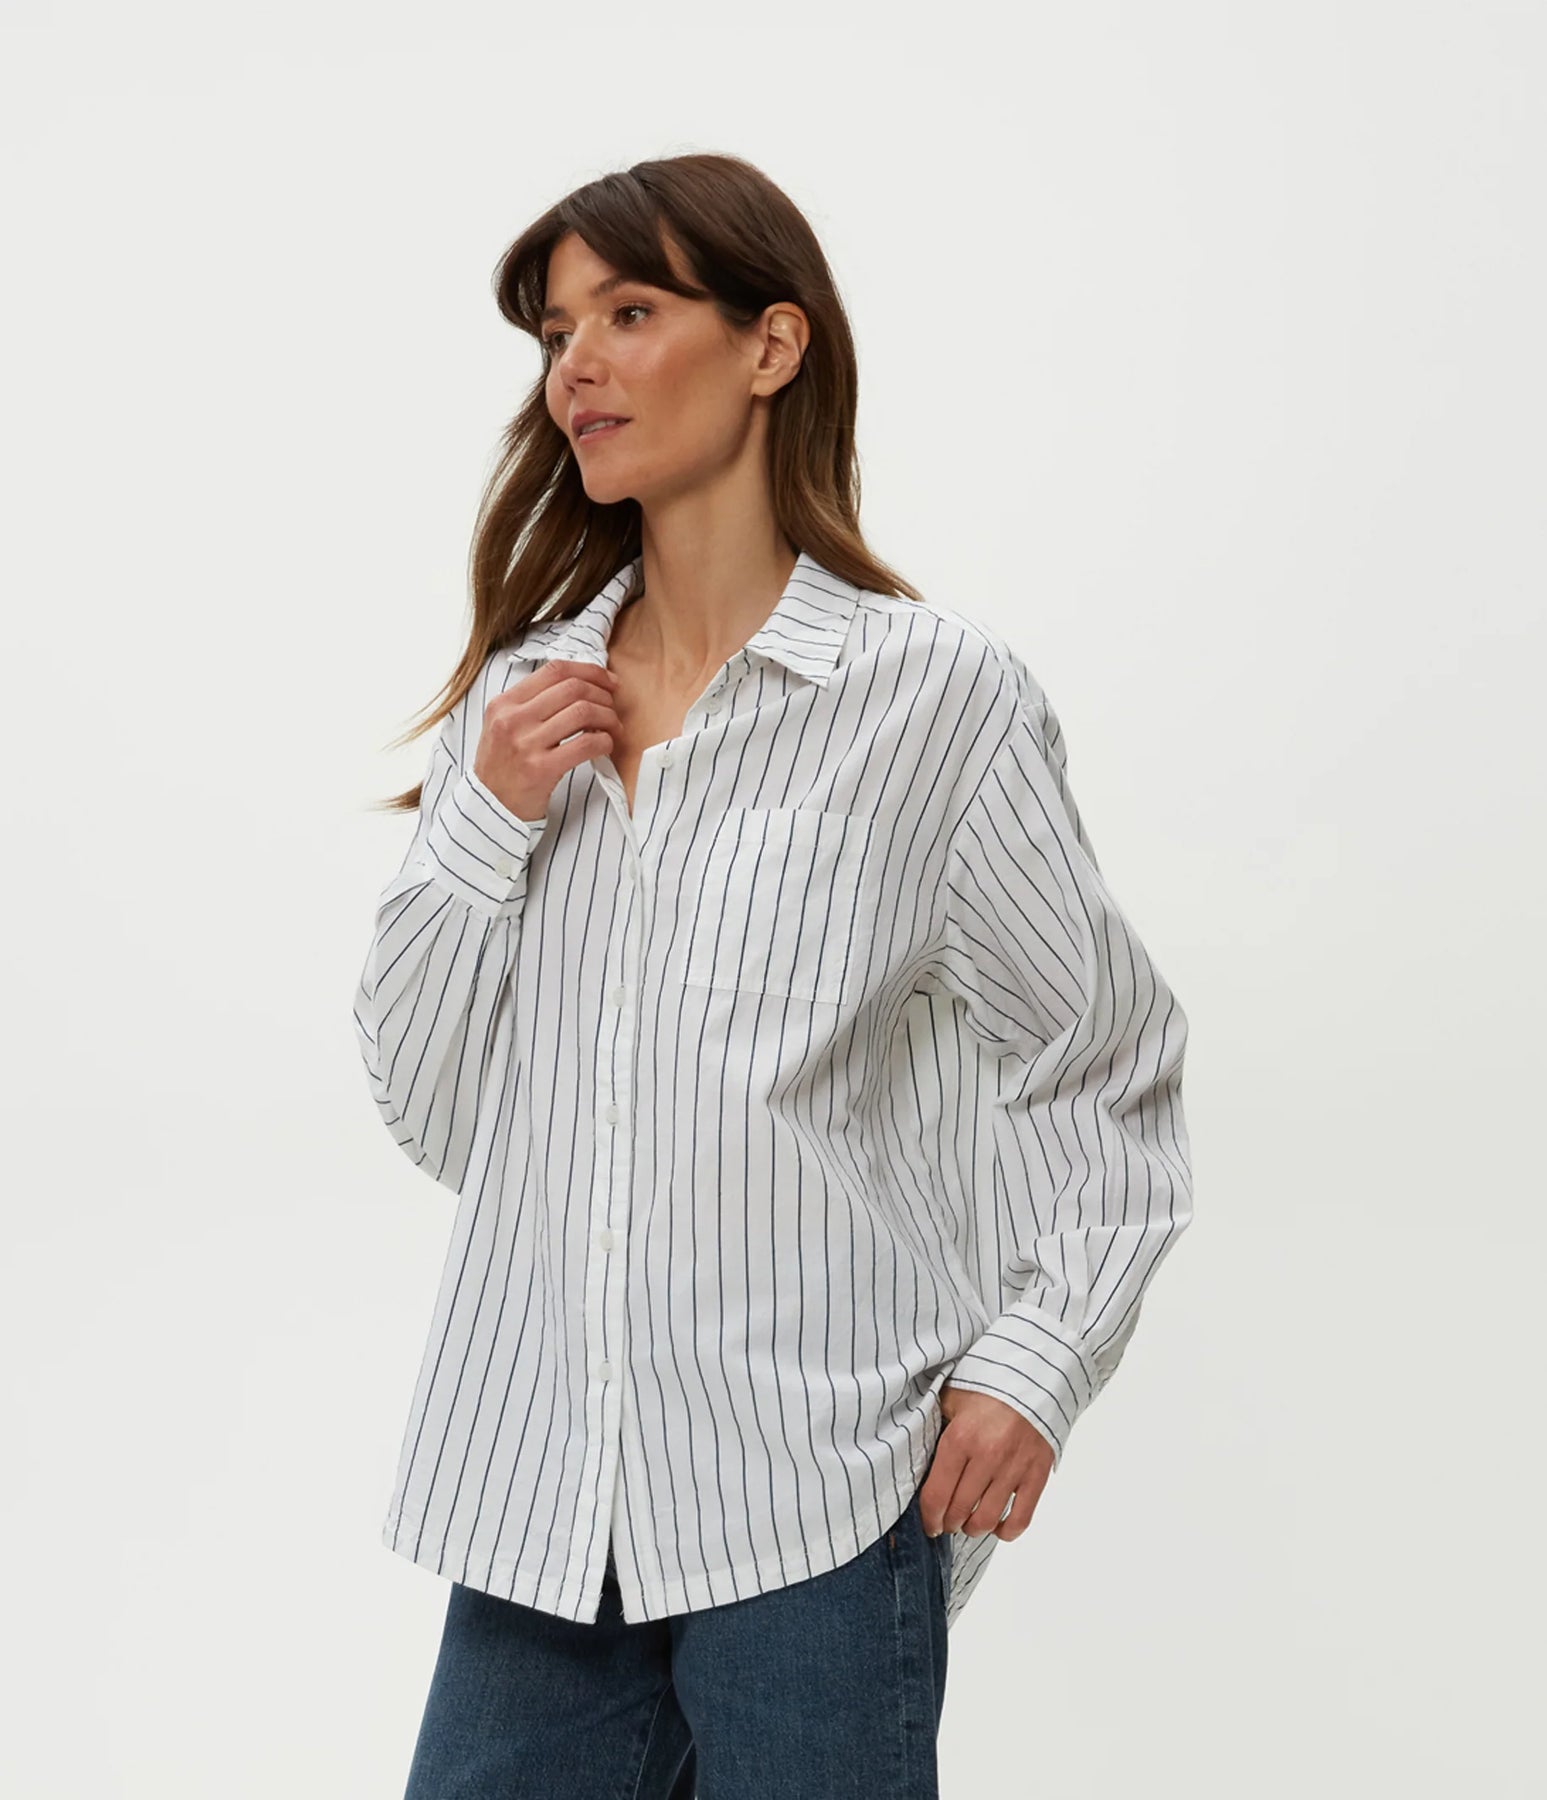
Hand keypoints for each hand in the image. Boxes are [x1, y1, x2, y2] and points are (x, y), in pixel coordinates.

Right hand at [472, 659, 620, 821]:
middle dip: (603, 694)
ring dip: (608, 717)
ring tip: (613, 728)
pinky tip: (605, 746)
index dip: (589, 671)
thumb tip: (580, 683)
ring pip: (583, 712)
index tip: (608, 681)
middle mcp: (512, 719)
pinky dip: (604, 742)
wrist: (490, 807)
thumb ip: (532, 703)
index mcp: (504, 703)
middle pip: (573, 688)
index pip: (554, 670)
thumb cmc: (503, 766)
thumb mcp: (503, 725)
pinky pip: (585, 744)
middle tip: (613, 707)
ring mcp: (526, 744)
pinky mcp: (541, 769)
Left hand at [917, 1380, 1053, 1542]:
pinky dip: (1007, 1531)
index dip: (930, 1518)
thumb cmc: (987, 1390)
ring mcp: (1013, 1468)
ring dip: (973, 1528)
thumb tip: (915, 1451)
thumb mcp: (952, 1400)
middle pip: (959, 1511)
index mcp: (959, 1439)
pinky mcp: (1037, 1474)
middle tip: (947, 1522)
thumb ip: (935, 1425)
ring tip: (969, 1523)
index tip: (929, 1524)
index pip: (937, 1495)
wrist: (1033, 1378)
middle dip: (949, 1523)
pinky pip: (1021, 1518)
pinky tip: (997, 1526)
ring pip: (987, 1519)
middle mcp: (986, 1456)